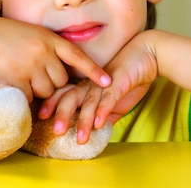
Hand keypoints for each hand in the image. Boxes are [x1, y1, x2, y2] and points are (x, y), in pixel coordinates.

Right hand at [0, 16, 110, 100]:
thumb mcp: (26, 34)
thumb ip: (43, 47)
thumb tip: (56, 69)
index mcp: (47, 37)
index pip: (77, 55)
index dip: (93, 70)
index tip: (107, 82)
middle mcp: (43, 50)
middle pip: (61, 80)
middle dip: (51, 84)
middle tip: (31, 75)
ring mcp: (31, 65)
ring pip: (46, 92)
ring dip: (36, 91)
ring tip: (17, 75)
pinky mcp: (18, 79)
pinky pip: (30, 97)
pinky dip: (22, 95)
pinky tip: (10, 81)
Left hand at [39, 30, 158, 142]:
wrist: (148, 53)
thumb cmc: (129, 76)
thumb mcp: (114, 99)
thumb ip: (104, 114)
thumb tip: (95, 131)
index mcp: (86, 85)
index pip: (65, 95)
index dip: (53, 105)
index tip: (41, 119)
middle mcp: (91, 83)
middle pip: (71, 97)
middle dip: (62, 114)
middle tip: (55, 131)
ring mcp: (104, 82)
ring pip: (89, 101)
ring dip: (84, 120)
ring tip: (80, 138)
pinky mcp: (119, 81)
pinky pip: (109, 97)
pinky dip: (103, 110)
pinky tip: (99, 124)